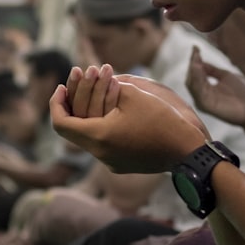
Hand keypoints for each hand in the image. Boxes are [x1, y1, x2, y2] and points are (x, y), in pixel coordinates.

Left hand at [50, 67, 206, 172]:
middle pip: (73, 129)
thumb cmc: (162, 120)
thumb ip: (107, 86)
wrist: (188, 151)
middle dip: (74, 101)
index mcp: (99, 137)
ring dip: (89, 112)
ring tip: (99, 90)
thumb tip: (92, 83)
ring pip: (88, 136)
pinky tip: (111, 107)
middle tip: (79, 80)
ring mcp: (111, 163)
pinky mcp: (122, 164)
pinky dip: (101, 123)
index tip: (61, 86)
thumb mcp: (133, 93)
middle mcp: (100, 155)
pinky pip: (102, 143)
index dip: (56, 104)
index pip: (60, 123)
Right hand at [185, 45, 244, 126]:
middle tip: (195, 52)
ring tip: (195, 59)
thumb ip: (213, 70)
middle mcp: (201, 96)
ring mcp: (203, 102)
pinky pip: (198, 91)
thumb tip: (200, 61)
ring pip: (192, 84)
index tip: (195, 47)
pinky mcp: (207, 106)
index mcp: (205, 90)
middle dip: (192, 64)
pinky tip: (199, 69)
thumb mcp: (226, 76)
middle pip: (190, 78)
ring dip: (193, 71)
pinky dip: (197, 80)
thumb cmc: (242, 94)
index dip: (194, 60)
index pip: (195, 73)